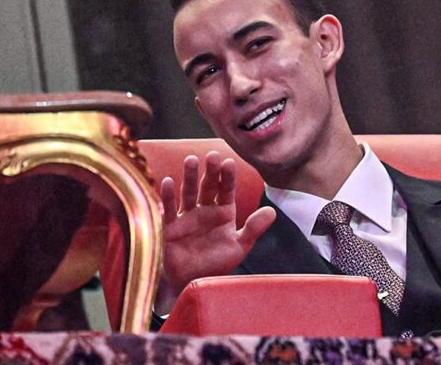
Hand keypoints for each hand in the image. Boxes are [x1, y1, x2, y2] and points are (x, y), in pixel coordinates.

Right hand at [155, 150, 275, 313]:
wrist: (190, 285)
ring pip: (189, 192)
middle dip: (211, 171)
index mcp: (223, 212)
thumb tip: (272, 211)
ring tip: (191, 160)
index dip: (228, 177)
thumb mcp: (238, 247)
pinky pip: (169, 209)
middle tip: (212, 155)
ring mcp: (187, 216)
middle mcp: (205, 209)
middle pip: (208, 186)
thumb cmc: (215, 265)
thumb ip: (253, 229)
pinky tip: (167, 181)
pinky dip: (167, 196)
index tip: (229, 163)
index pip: (227, 190)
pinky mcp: (170, 227)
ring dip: (190, 176)